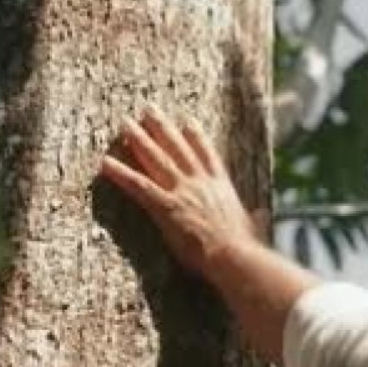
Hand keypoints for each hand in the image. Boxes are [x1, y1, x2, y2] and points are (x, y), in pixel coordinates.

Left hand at [100, 106, 261, 277]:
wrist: (235, 256)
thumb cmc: (245, 247)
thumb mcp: (253, 227)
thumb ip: (254, 217)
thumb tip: (262, 214)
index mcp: (221, 187)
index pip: (206, 155)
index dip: (196, 137)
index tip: (187, 121)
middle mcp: (201, 182)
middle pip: (177, 148)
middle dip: (161, 127)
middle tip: (148, 109)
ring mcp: (183, 192)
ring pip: (156, 159)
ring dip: (138, 139)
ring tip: (124, 124)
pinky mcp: (166, 206)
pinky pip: (138, 186)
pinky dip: (121, 174)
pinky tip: (105, 163)